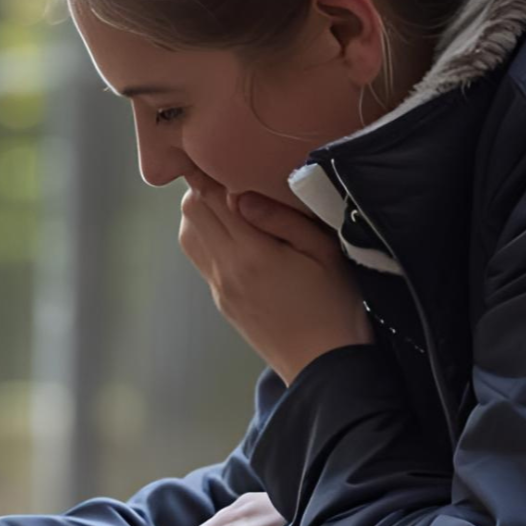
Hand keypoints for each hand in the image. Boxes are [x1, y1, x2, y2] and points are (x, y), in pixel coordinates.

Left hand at [177, 182, 374, 382]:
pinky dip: (209, 238)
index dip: (215, 173)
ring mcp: (221, 289)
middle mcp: (226, 271)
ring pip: (189, 236)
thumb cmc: (336, 305)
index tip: (231, 159)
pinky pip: (203, 259)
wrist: (325, 366)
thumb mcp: (323, 251)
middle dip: (207, 189)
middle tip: (236, 178)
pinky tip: (238, 234)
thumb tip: (240, 194)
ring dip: (203, 214)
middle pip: (191, 214)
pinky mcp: (224, 302)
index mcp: (251, 255)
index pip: (210, 200)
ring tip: (235, 205)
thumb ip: (281, 219)